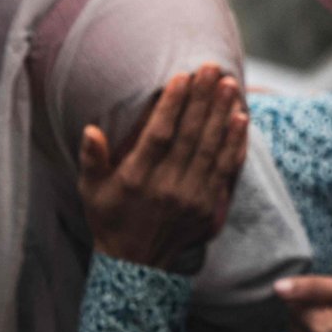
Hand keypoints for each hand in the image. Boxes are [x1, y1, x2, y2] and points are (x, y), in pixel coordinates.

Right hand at [78, 64, 248, 271]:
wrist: (137, 263)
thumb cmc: (110, 218)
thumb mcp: (91, 191)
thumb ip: (91, 159)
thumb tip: (90, 129)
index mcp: (137, 179)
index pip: (159, 135)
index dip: (173, 105)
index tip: (182, 77)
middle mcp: (167, 187)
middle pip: (191, 135)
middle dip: (203, 99)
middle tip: (214, 68)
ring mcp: (192, 197)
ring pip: (212, 148)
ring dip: (223, 114)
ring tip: (230, 85)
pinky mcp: (210, 205)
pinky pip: (227, 169)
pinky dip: (235, 143)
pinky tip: (241, 119)